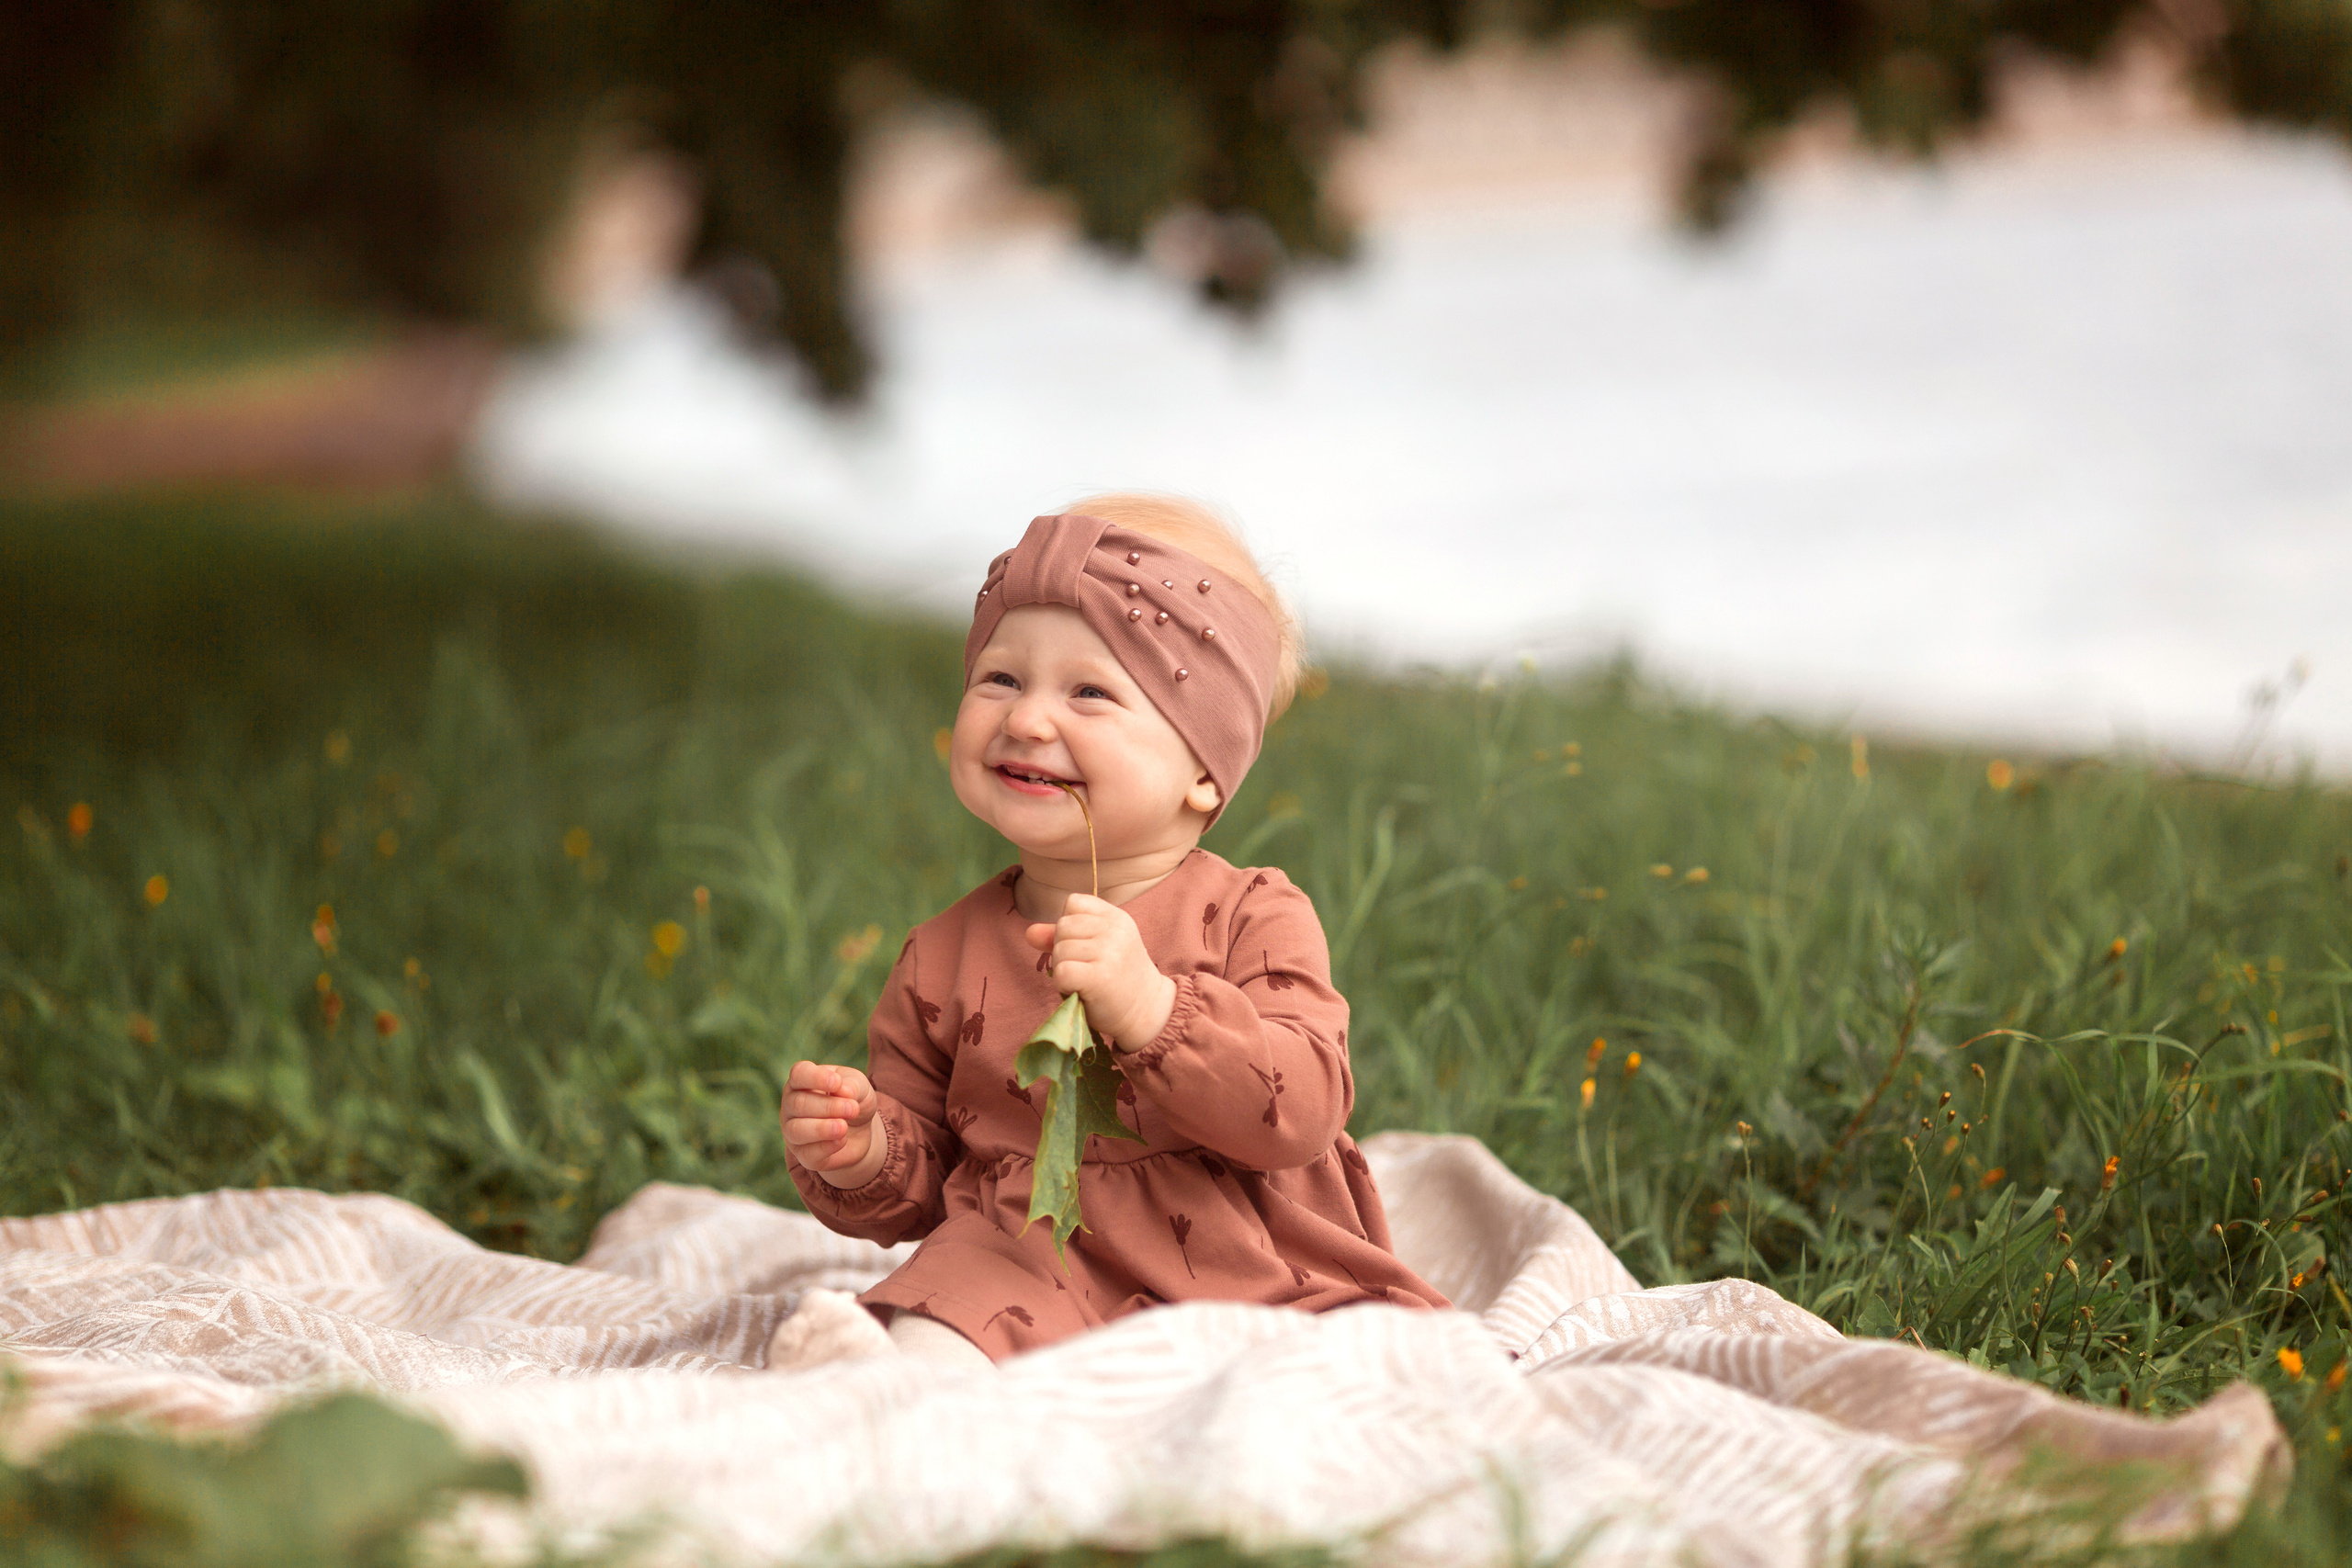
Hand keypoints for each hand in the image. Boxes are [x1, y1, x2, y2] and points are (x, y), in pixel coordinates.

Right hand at [782, 1060, 883, 1183]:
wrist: (861, 1132)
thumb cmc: (853, 1100)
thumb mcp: (860, 1087)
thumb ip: (853, 1085)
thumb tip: (844, 1091)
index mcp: (802, 1081)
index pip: (799, 1074)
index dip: (816, 1077)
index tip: (837, 1082)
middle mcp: (791, 1105)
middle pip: (799, 1103)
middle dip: (828, 1106)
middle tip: (853, 1109)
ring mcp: (793, 1131)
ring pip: (797, 1130)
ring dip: (822, 1128)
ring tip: (843, 1127)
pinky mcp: (803, 1155)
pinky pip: (807, 1153)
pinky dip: (826, 1147)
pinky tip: (842, 1140)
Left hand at [1024, 893, 1176, 1049]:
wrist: (1146, 1011)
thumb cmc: (1117, 978)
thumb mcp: (1097, 948)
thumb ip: (1063, 936)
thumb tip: (1029, 932)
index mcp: (1116, 916)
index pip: (1073, 903)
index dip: (1070, 926)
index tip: (1086, 947)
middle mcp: (1115, 930)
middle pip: (1063, 926)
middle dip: (1064, 949)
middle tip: (1087, 968)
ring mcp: (1109, 952)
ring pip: (1059, 950)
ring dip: (1064, 968)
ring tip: (1085, 980)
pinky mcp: (1100, 977)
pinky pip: (1061, 972)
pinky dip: (1063, 985)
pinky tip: (1080, 990)